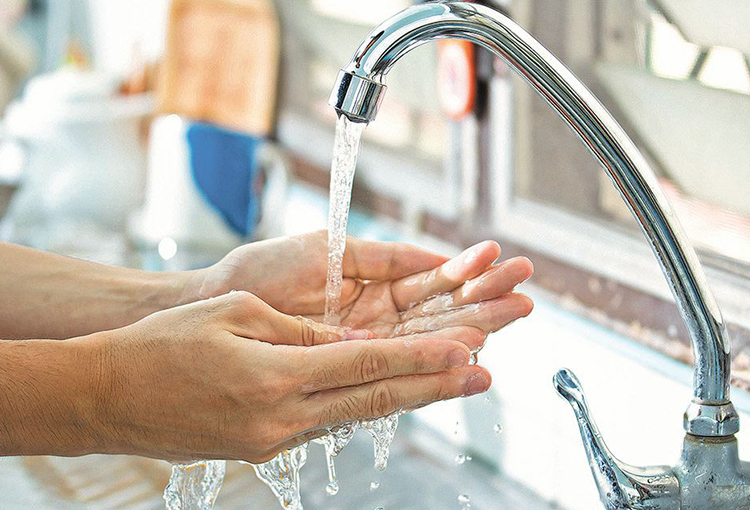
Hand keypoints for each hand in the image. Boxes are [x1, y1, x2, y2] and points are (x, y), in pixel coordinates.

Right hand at [89, 291, 488, 462]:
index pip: (366, 364)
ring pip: (355, 414)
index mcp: (274, 377)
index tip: (464, 349)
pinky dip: (360, 406)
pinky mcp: (261, 448)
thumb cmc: (161, 344)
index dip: (420, 358)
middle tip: (482, 377)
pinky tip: (385, 394)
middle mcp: (281, 418)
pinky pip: (324, 422)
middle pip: (374, 400)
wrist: (105, 396)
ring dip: (405, 399)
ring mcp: (272, 440)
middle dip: (434, 388)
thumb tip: (351, 343)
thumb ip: (300, 332)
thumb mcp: (236, 315)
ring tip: (449, 386)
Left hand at [194, 231, 533, 339]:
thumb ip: (384, 257)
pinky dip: (434, 351)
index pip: (433, 281)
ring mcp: (367, 343)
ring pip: (428, 335)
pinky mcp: (350, 365)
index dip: (468, 273)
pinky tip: (469, 342)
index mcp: (375, 285)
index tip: (503, 260)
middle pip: (441, 310)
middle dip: (486, 298)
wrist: (213, 303)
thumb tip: (435, 258)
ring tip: (516, 309)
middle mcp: (378, 319)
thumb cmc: (265, 271)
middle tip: (528, 291)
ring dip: (473, 321)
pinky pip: (399, 360)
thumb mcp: (331, 251)